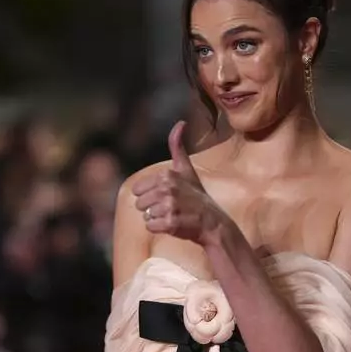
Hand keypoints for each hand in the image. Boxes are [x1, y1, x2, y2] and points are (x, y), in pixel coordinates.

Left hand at [132, 121, 222, 244]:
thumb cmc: (196, 196)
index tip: (167, 195)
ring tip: (173, 215)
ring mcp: (169, 206)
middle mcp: (167, 189)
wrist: (212, 222)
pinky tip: (173, 225)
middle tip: (172, 207)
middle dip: (152, 208)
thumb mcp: (186, 169)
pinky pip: (151, 227)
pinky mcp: (171, 222)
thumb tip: (181, 123)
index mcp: (166, 175)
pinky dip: (159, 229)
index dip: (150, 195)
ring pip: (145, 216)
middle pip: (139, 204)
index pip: (137, 190)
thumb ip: (178, 147)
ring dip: (157, 219)